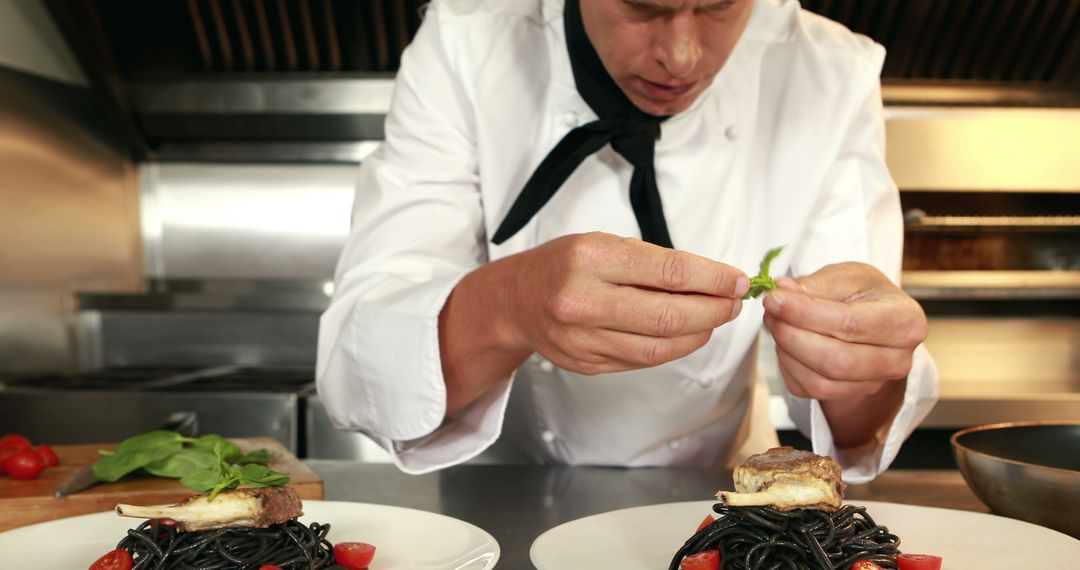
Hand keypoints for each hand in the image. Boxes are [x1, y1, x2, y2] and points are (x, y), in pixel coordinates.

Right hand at [501, 232, 748, 374]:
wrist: (515, 301)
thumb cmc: (564, 265)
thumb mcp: (603, 243)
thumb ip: (653, 262)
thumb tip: (713, 279)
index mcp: (591, 258)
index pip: (670, 272)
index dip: (714, 279)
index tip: (738, 280)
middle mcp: (584, 300)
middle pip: (670, 316)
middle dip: (714, 310)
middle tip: (733, 303)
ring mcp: (583, 338)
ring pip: (660, 346)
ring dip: (699, 334)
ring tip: (715, 318)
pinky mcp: (587, 363)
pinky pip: (642, 360)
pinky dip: (673, 348)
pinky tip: (686, 334)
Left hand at [761, 262, 926, 445]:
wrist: (873, 319)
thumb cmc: (864, 294)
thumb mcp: (848, 275)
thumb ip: (816, 284)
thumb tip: (783, 291)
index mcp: (905, 321)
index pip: (850, 324)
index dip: (805, 313)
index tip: (774, 298)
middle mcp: (897, 359)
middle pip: (836, 361)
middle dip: (792, 335)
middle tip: (770, 312)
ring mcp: (874, 383)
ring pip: (819, 381)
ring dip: (786, 351)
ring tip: (775, 322)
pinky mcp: (848, 394)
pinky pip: (807, 388)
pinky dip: (787, 365)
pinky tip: (786, 342)